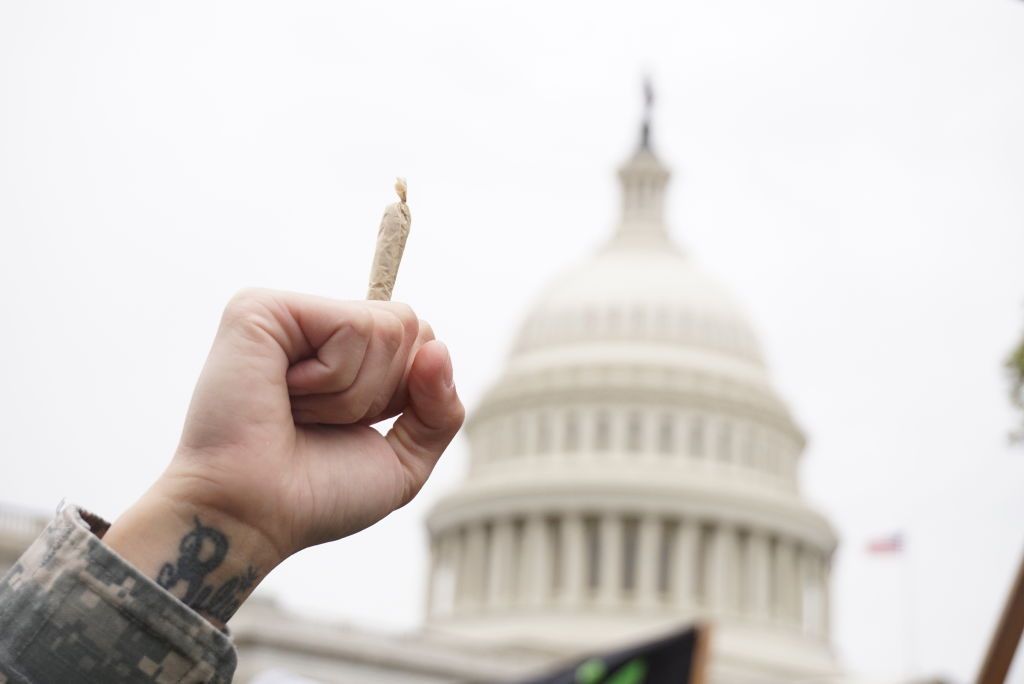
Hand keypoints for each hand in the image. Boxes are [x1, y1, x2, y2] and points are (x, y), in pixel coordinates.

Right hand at [103, 289, 463, 625]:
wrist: (252, 516)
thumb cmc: (314, 495)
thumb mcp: (403, 459)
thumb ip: (440, 411)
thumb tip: (438, 348)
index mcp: (344, 355)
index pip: (421, 339)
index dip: (404, 393)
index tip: (349, 427)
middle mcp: (316, 327)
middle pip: (409, 326)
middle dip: (381, 392)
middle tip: (318, 421)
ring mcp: (289, 314)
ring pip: (386, 328)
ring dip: (351, 392)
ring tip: (297, 411)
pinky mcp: (262, 308)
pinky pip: (353, 324)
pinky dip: (332, 376)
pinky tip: (285, 393)